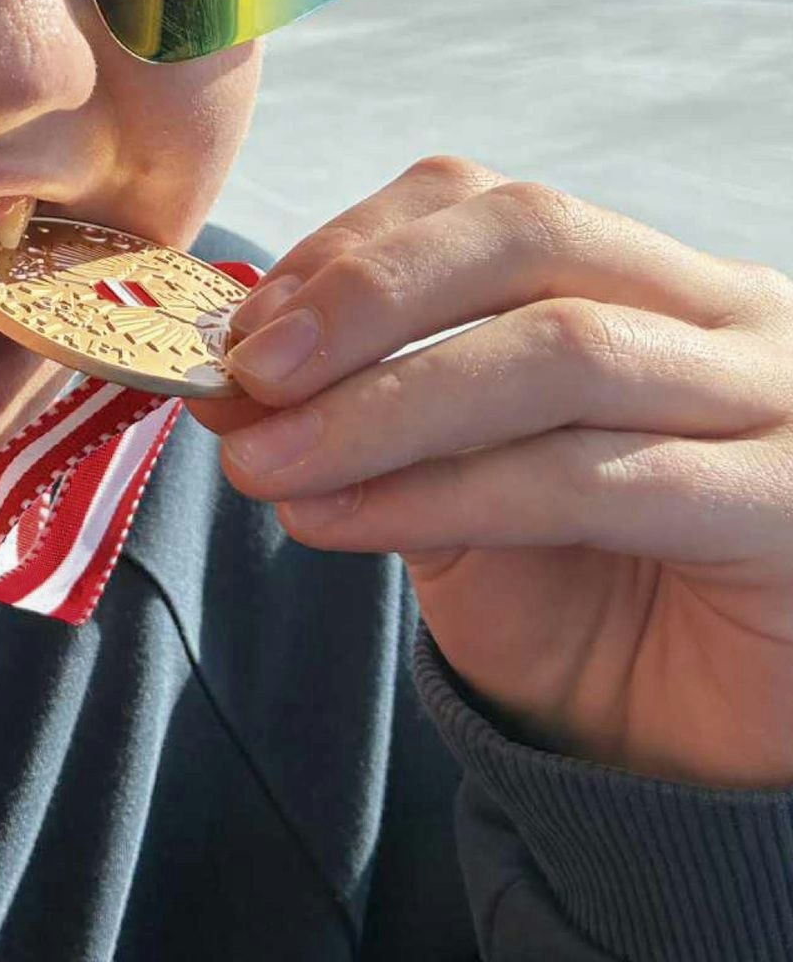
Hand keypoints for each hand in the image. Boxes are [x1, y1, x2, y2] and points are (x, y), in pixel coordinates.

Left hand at [189, 156, 792, 787]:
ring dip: (385, 405)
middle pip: (533, 238)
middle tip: (248, 373)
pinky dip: (446, 492)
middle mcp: (729, 316)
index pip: (490, 207)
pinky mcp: (787, 509)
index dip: (354, 250)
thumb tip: (224, 373)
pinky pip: (593, 479)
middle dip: (368, 297)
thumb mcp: (447, 494)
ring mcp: (776, 403)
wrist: (689, 754)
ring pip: (562, 351)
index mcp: (646, 282)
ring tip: (268, 463)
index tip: (239, 326)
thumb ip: (359, 422)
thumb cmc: (581, 608)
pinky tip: (342, 520)